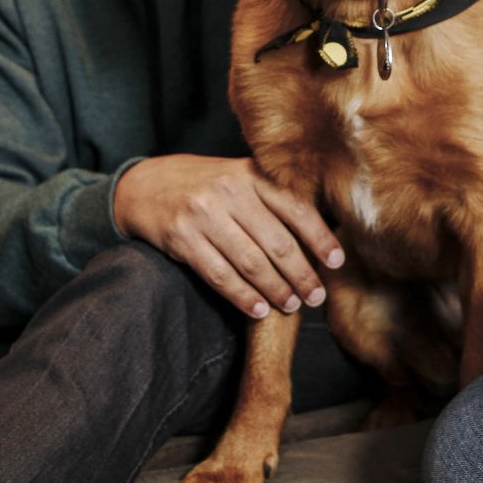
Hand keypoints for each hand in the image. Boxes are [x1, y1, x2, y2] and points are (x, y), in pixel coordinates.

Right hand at [113, 154, 345, 317]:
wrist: (145, 185)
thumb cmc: (205, 185)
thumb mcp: (238, 177)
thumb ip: (272, 196)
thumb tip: (321, 231)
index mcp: (250, 173)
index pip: (296, 208)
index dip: (320, 238)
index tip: (337, 262)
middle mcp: (229, 190)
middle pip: (277, 242)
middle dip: (302, 274)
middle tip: (316, 296)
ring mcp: (204, 214)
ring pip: (250, 262)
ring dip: (275, 289)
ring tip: (292, 305)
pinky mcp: (182, 238)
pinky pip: (219, 275)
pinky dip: (242, 296)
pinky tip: (258, 309)